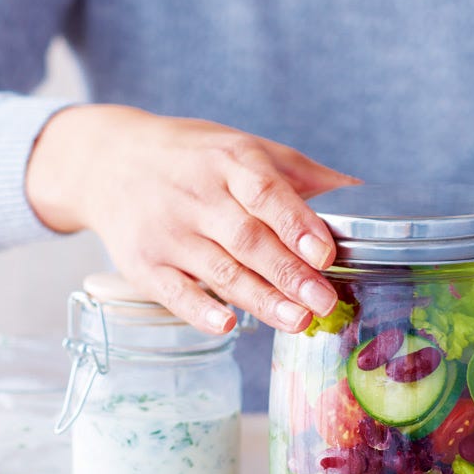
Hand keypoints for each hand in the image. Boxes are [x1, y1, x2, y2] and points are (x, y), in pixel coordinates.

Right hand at [26, 104, 359, 333]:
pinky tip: (229, 326)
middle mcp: (197, 196)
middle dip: (289, 274)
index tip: (326, 252)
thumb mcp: (243, 146)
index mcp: (229, 162)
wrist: (110, 161)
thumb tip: (364, 197)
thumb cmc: (192, 156)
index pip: (265, 193)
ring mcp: (168, 232)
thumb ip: (300, 173)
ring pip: (220, 271)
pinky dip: (200, 311)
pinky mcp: (144, 263)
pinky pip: (174, 291)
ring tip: (299, 321)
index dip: (296, 224)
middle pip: (248, 240)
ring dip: (261, 299)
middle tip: (325, 302)